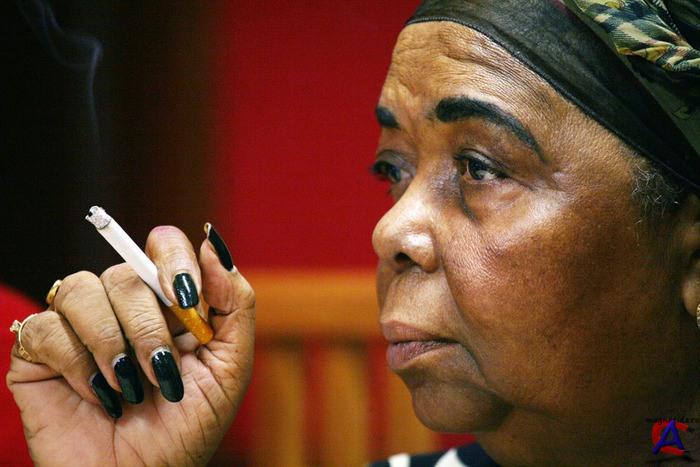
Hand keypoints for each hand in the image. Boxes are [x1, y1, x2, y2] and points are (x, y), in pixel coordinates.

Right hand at [6, 225, 254, 465]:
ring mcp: (81, 324)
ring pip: (84, 290)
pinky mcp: (40, 350)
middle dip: (149, 327)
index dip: (174, 261)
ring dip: (112, 343)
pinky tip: (97, 393)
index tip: (186, 300)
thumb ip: (235, 303)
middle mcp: (123, 305)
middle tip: (161, 372)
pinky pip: (46, 327)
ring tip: (128, 386)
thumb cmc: (189, 426)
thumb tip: (214, 243)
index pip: (164, 244)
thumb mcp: (231, 366)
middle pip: (126, 270)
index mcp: (168, 302)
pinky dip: (76, 363)